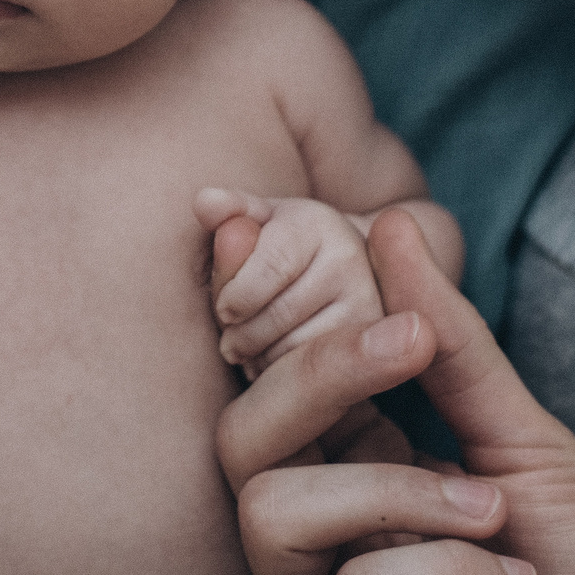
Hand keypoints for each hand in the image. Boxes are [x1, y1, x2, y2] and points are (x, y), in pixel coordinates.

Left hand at [195, 188, 382, 377]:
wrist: (347, 265)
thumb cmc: (285, 244)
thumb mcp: (258, 219)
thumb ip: (229, 211)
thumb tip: (205, 202)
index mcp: (315, 222)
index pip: (270, 266)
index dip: (237, 295)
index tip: (224, 311)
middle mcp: (349, 257)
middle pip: (278, 314)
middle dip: (241, 334)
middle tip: (229, 339)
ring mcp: (366, 299)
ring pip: (294, 349)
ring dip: (259, 357)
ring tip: (250, 347)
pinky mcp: (369, 337)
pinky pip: (313, 371)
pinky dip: (284, 372)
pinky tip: (273, 361)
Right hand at [219, 212, 574, 574]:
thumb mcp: (525, 438)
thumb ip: (451, 345)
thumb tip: (390, 226)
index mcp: (345, 480)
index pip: (264, 384)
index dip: (244, 299)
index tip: (239, 217)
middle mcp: (318, 553)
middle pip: (237, 442)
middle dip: (316, 372)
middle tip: (412, 342)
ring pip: (271, 515)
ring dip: (399, 491)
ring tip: (492, 508)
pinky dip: (443, 572)